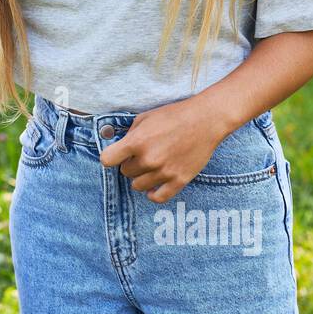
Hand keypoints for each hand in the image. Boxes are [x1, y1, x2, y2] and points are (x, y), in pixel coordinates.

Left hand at [98, 97, 229, 203]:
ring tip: (150, 167)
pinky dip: (152, 194)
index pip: (107, 160)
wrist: (205, 120)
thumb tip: (120, 148)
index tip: (117, 155)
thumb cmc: (174, 115)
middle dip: (130, 164)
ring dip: (141, 177)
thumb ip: (130, 134)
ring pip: (138, 186)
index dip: (111, 157)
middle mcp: (149, 159)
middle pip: (125, 172)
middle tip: (142, 155)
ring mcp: (164, 172)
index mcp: (137, 142)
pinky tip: (153, 186)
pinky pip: (158, 197)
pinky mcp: (179, 180)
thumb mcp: (145, 118)